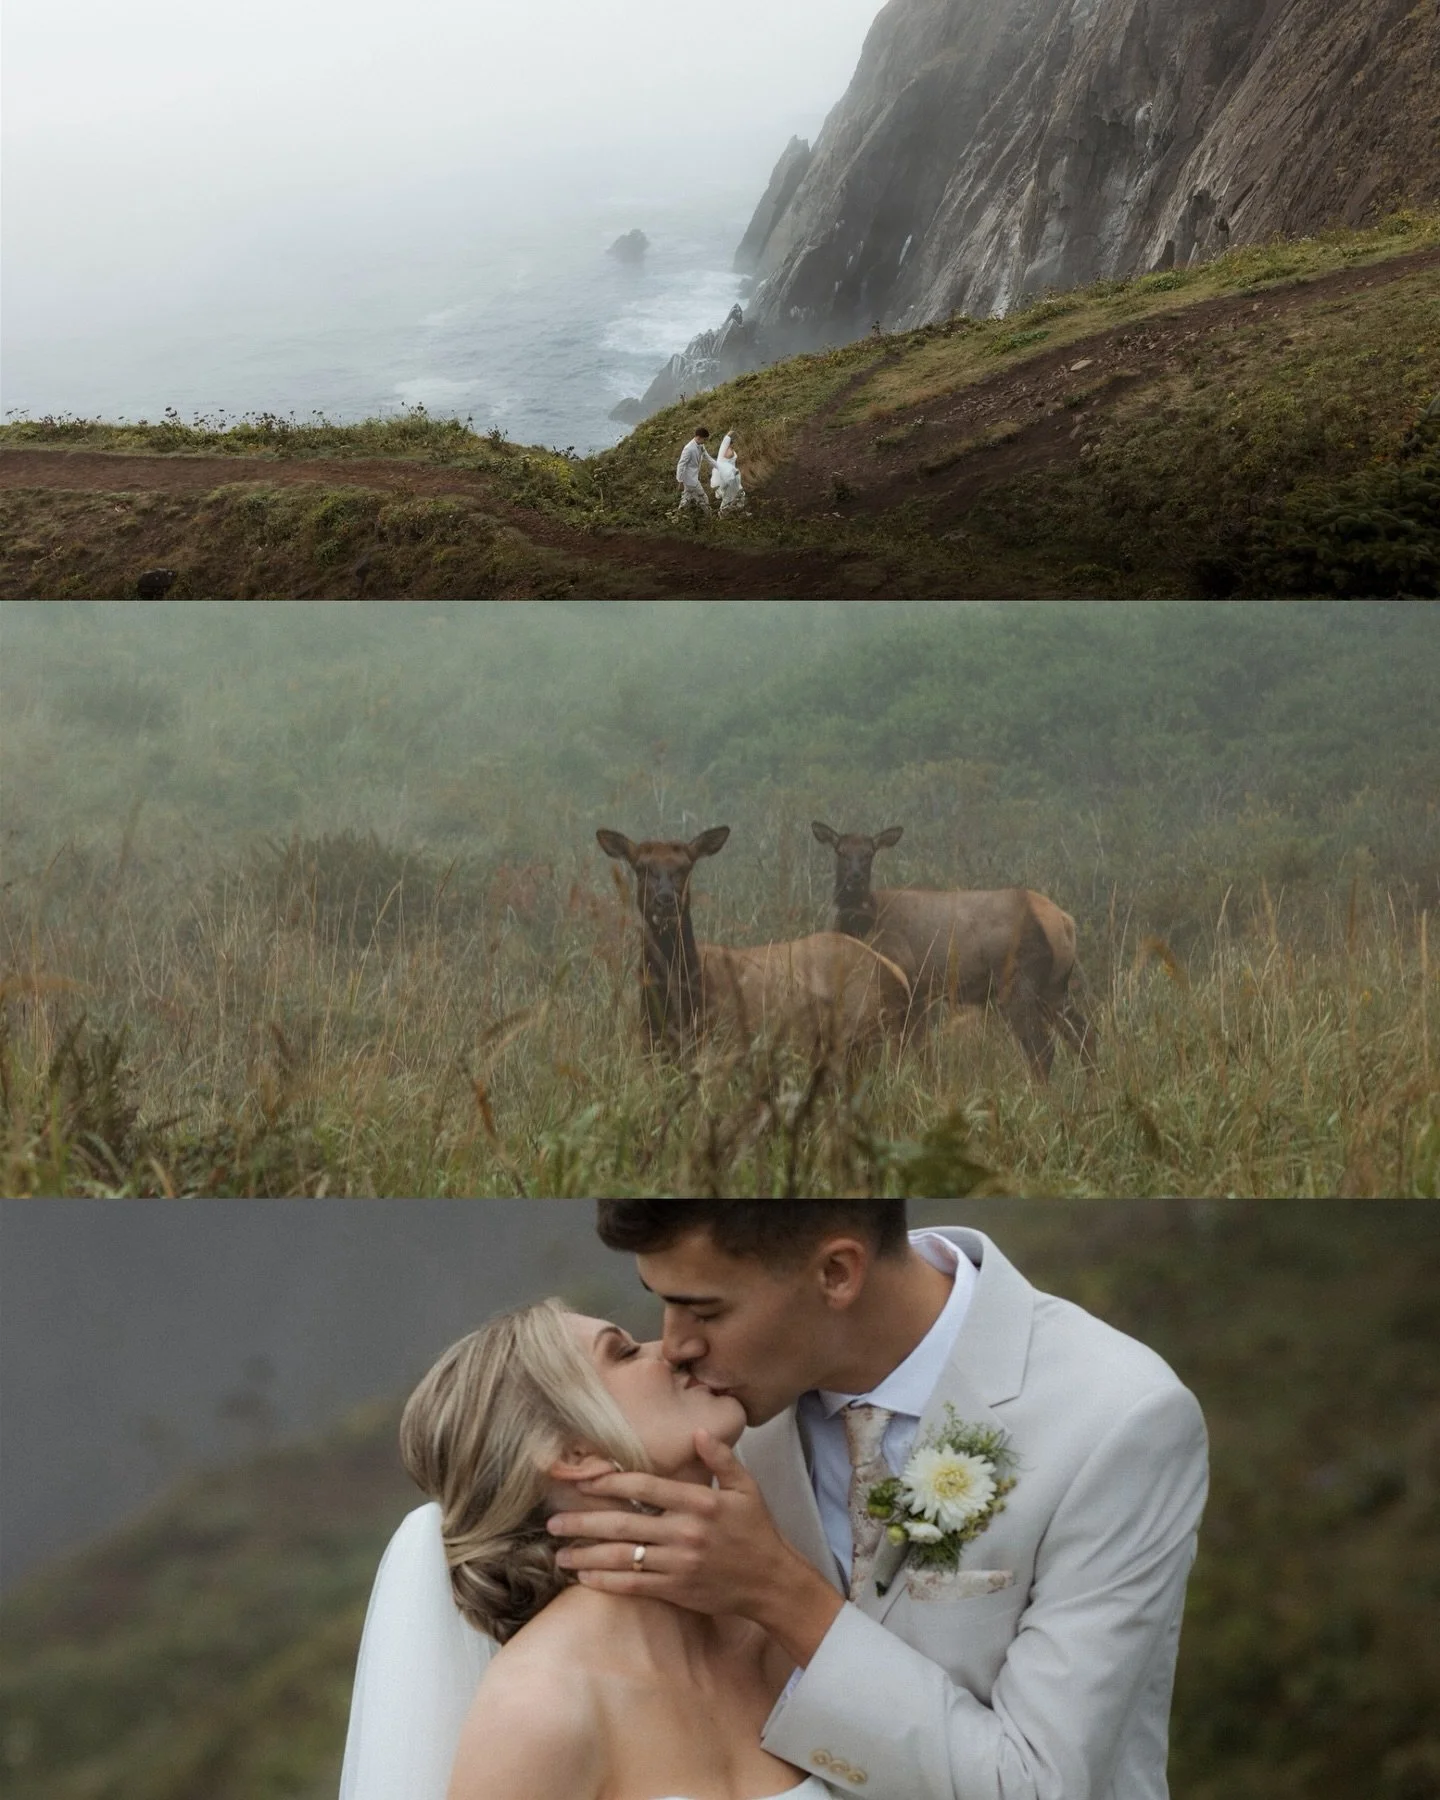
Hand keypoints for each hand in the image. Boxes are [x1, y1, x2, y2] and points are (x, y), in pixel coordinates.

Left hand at [546, 1430, 842, 1661]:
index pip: (646, 1487)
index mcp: (699, 1502)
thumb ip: (721, 1458)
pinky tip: (584, 1577)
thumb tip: (698, 1431)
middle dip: (584, 1521)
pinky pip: (634, 1585)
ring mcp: (678, 1564)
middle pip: (624, 1523)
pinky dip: (606, 1582)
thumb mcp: (747, 1488)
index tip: (584, 1480)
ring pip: (622, 1557)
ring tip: (558, 1552)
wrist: (771, 1582)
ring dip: (586, 1554)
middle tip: (553, 1520)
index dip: (611, 1483)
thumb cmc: (757, 1531)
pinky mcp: (676, 1590)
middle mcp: (684, 1532)